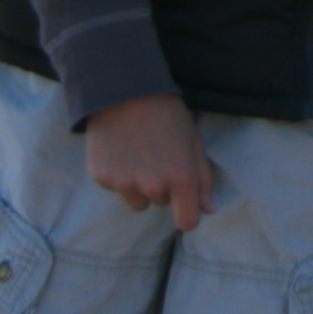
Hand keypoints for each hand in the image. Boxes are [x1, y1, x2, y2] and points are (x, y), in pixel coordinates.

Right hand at [84, 92, 213, 230]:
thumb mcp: (194, 141)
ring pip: (138, 201)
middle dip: (163, 187)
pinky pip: (117, 188)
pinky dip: (119, 175)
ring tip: (139, 154)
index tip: (184, 205)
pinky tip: (121, 150)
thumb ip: (203, 179)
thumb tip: (208, 210)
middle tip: (158, 155)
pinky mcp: (103, 178)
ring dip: (140, 186)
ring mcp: (126, 184)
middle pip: (162, 204)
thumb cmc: (167, 114)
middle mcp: (153, 186)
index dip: (187, 214)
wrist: (125, 91)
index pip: (187, 222)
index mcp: (181, 178)